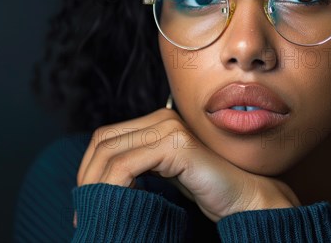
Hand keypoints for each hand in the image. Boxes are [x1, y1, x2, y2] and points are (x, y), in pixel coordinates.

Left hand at [76, 108, 299, 223]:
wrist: (247, 199)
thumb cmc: (210, 191)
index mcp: (157, 123)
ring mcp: (169, 128)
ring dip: (96, 185)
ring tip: (93, 211)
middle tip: (83, 210)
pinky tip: (113, 203)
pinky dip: (113, 186)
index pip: (106, 138)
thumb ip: (142, 167)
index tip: (85, 200)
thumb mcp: (167, 175)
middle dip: (87, 177)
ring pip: (111, 153)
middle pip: (104, 142)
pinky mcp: (176, 144)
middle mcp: (161, 119)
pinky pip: (128, 165)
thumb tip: (100, 180)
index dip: (89, 167)